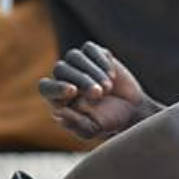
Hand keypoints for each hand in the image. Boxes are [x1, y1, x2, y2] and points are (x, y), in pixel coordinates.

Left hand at [38, 42, 152, 139]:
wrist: (132, 110)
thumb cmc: (108, 121)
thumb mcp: (92, 129)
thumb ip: (75, 124)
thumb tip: (57, 113)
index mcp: (58, 97)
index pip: (46, 87)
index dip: (57, 87)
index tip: (73, 92)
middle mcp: (65, 77)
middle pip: (61, 69)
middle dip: (81, 81)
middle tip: (99, 94)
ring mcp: (79, 63)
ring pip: (74, 56)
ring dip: (92, 71)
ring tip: (108, 88)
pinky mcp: (95, 54)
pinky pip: (90, 49)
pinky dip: (100, 60)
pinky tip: (112, 76)